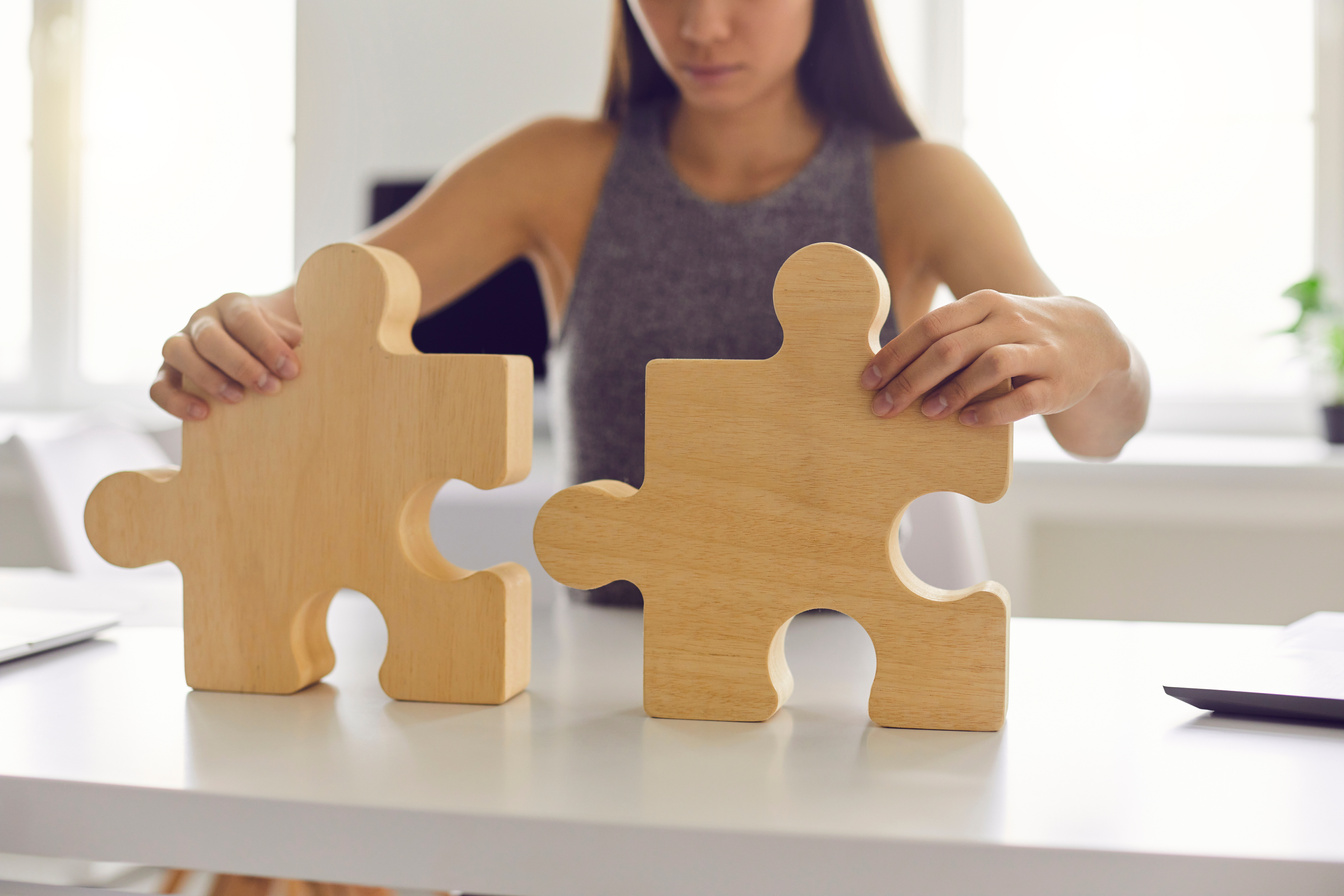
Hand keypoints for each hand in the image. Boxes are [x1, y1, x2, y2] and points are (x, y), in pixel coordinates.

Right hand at [152, 292, 301, 420]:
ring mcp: (180, 344)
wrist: (254, 347)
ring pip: (176, 351)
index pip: (244, 318)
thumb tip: (324, 358)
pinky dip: (175, 401)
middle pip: (209, 336)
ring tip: (237, 400)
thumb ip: (299, 343)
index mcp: (234, 305)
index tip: (291, 370)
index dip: (266, 344)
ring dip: (207, 377)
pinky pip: (158, 385)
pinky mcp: (167, 372)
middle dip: (240, 364)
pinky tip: (203, 415)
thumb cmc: (277, 344)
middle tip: (269, 388)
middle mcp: (202, 320)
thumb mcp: (290, 336)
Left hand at [860, 289, 1128, 426]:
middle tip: (883, 406)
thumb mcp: (984, 323)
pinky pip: (1024, 397)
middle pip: (952, 347)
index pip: (931, 326)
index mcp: (983, 305)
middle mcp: (1010, 321)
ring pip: (990, 365)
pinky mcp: (1058, 383)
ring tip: (927, 413)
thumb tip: (887, 369)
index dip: (896, 354)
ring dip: (954, 391)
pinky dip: (993, 410)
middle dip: (912, 379)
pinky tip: (967, 422)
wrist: (1091, 338)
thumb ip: (945, 337)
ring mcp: (1037, 350)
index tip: (868, 381)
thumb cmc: (1017, 335)